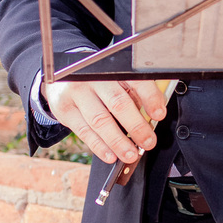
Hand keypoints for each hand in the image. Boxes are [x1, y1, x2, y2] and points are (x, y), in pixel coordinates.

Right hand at [44, 77, 167, 165]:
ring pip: (100, 121)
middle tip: (148, 142)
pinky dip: (99, 146)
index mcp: (112, 68)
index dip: (150, 97)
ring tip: (131, 154)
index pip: (135, 80)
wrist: (62, 77)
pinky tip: (111, 155)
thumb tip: (154, 114)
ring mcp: (76, 93)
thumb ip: (135, 93)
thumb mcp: (117, 80)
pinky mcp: (64, 109)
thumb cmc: (97, 82)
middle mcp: (92, 78)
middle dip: (136, 126)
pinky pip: (84, 132)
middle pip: (118, 103)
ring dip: (118, 142)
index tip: (159, 114)